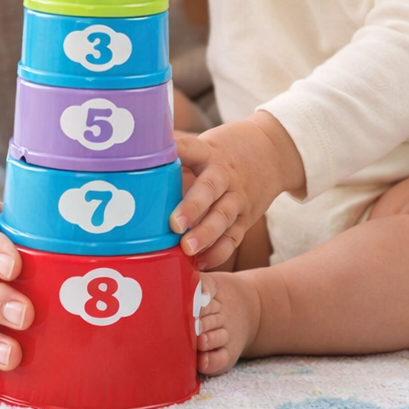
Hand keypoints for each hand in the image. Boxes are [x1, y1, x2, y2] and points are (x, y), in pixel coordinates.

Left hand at [170, 111, 303, 269]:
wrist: (272, 152)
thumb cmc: (224, 151)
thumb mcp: (204, 144)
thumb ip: (177, 157)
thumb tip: (137, 160)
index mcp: (208, 152)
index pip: (191, 148)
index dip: (176, 152)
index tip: (159, 160)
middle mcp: (224, 175)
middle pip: (209, 188)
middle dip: (192, 207)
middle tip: (174, 224)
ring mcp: (237, 197)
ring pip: (223, 216)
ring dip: (205, 235)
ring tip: (187, 250)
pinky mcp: (246, 217)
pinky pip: (233, 237)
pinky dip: (218, 252)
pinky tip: (200, 263)